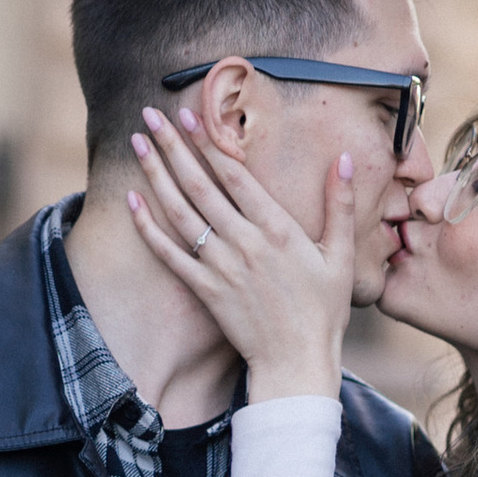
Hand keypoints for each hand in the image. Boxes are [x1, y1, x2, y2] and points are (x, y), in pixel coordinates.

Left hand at [124, 107, 353, 398]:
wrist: (296, 363)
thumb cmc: (323, 311)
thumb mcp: (342, 256)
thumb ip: (339, 205)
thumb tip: (344, 159)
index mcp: (277, 229)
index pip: (234, 175)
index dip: (209, 141)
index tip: (190, 114)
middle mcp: (244, 243)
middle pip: (200, 185)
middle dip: (173, 146)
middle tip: (151, 114)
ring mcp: (221, 267)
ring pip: (180, 212)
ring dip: (156, 175)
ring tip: (137, 143)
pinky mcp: (205, 291)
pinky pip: (170, 254)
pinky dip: (148, 227)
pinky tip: (133, 201)